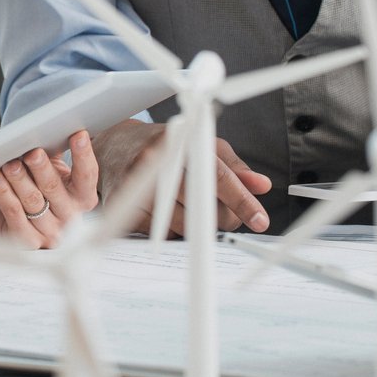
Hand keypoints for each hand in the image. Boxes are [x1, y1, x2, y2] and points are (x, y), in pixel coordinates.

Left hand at [0, 130, 100, 246]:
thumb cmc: (28, 183)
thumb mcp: (44, 166)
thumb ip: (49, 149)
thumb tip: (50, 125)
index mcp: (82, 196)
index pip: (87, 176)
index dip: (84, 155)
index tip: (78, 134)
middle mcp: (70, 217)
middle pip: (55, 188)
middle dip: (43, 168)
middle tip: (32, 152)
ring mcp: (50, 232)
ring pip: (34, 201)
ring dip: (20, 179)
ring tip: (8, 163)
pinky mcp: (27, 241)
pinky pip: (15, 215)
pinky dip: (4, 194)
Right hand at [93, 118, 271, 235]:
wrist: (114, 147)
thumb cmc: (164, 145)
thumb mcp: (203, 146)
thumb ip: (234, 167)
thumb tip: (261, 186)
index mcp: (182, 142)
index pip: (218, 177)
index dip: (242, 201)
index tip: (260, 220)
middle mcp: (158, 162)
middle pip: (204, 207)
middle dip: (223, 217)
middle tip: (227, 213)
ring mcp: (138, 186)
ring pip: (186, 225)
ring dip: (198, 225)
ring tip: (192, 206)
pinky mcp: (125, 207)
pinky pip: (163, 234)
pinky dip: (175, 229)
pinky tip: (170, 212)